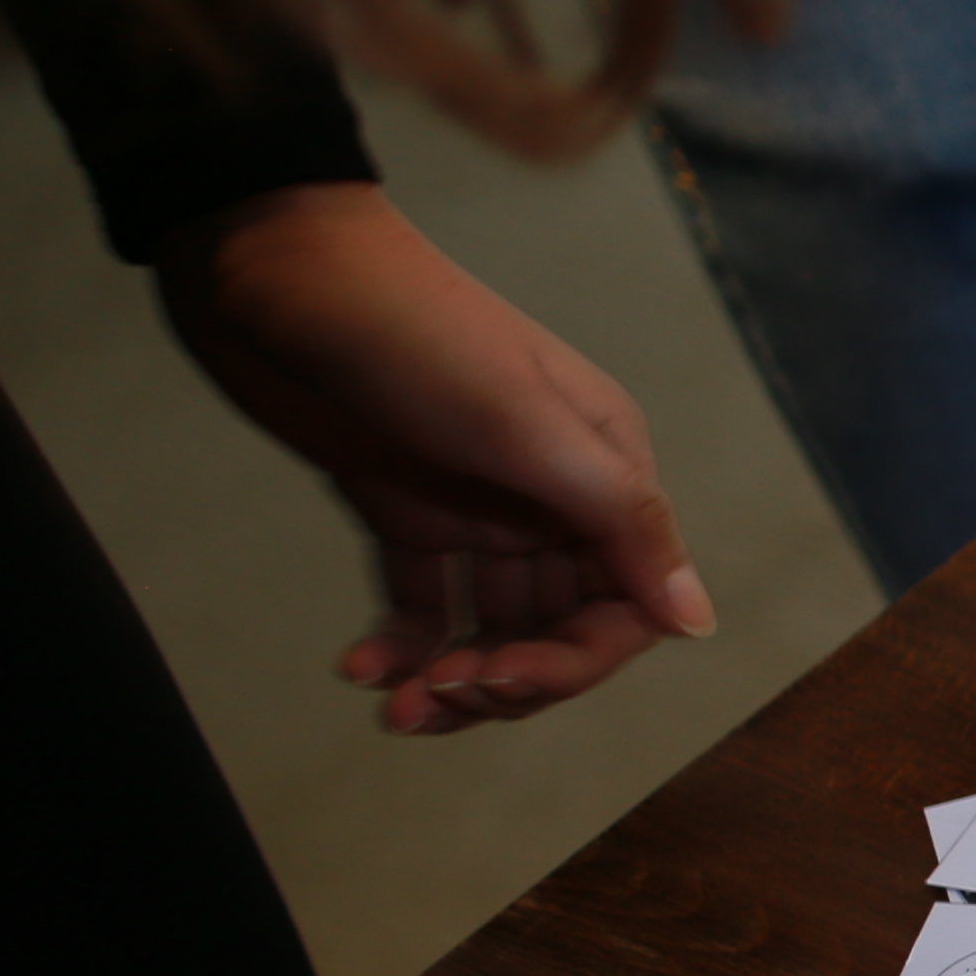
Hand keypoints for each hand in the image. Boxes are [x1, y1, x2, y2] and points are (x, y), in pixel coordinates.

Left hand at [160, 184, 714, 735]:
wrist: (278, 269)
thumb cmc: (414, 334)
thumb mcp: (526, 427)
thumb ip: (621, 521)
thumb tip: (697, 622)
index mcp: (604, 470)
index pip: (628, 606)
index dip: (573, 662)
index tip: (496, 680)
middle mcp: (554, 496)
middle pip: (562, 629)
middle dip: (506, 681)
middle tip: (434, 698)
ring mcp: (479, 505)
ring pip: (493, 627)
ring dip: (451, 678)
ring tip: (393, 706)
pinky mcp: (405, 507)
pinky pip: (424, 603)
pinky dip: (401, 645)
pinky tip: (359, 667)